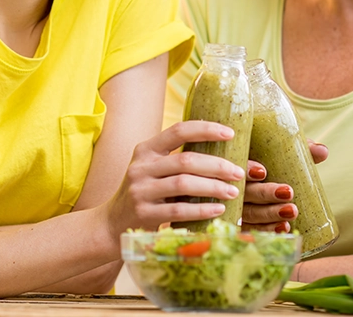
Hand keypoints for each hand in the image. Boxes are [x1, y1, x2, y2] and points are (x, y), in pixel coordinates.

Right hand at [103, 120, 244, 237]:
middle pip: (186, 160)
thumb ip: (184, 162)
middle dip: (217, 165)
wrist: (113, 223)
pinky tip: (218, 210)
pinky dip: (201, 210)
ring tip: (233, 192)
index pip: (178, 130)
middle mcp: (141, 166)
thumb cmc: (148, 193)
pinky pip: (178, 210)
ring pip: (183, 184)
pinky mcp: (143, 214)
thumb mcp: (157, 171)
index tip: (230, 133)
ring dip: (213, 187)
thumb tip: (234, 158)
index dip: (205, 129)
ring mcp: (140, 190)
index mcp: (147, 149)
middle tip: (239, 173)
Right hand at [242, 139, 328, 231]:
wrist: (269, 174)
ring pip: (249, 212)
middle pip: (245, 191)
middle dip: (265, 194)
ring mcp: (236, 206)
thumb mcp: (286, 152)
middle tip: (288, 193)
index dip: (247, 170)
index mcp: (240, 162)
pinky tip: (284, 228)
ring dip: (269, 214)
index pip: (237, 166)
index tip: (263, 172)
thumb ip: (303, 150)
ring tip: (292, 212)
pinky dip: (267, 230)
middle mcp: (234, 185)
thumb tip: (322, 152)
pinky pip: (252, 230)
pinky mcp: (244, 222)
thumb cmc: (275, 160)